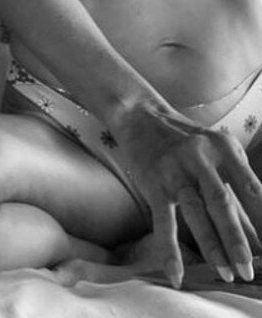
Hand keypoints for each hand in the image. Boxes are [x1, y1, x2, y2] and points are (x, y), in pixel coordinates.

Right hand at [113, 102, 261, 287]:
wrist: (141, 116)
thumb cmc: (186, 140)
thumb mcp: (215, 149)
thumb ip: (235, 181)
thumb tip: (256, 231)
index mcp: (222, 147)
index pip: (250, 188)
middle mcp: (200, 157)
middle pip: (222, 203)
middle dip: (238, 240)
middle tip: (249, 270)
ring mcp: (175, 171)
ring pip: (196, 212)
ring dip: (212, 247)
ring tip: (227, 274)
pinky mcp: (154, 184)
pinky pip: (163, 221)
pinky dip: (170, 250)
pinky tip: (177, 275)